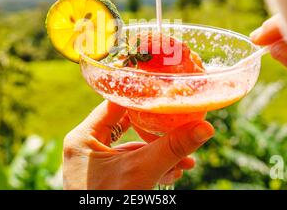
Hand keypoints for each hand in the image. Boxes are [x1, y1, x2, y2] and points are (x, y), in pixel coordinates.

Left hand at [62, 100, 213, 189]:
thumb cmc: (109, 201)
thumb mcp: (140, 171)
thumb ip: (171, 147)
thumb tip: (204, 127)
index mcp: (82, 137)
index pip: (114, 103)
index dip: (140, 95)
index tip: (165, 88)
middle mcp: (87, 147)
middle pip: (127, 125)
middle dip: (157, 129)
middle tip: (179, 120)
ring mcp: (99, 165)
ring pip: (134, 147)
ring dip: (161, 151)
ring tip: (186, 155)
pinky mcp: (110, 178)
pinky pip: (134, 164)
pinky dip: (155, 166)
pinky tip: (176, 170)